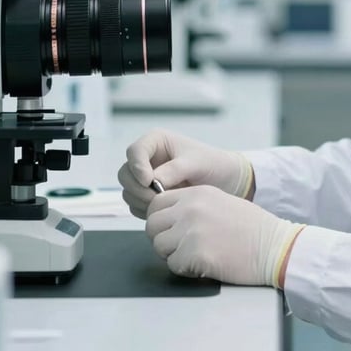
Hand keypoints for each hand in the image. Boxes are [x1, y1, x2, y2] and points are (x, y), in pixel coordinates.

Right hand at [117, 130, 253, 218]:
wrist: (225, 180)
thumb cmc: (212, 163)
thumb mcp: (196, 162)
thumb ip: (175, 169)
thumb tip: (153, 181)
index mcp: (156, 142)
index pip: (134, 151)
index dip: (137, 167)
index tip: (149, 182)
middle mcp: (147, 158)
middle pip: (125, 173)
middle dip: (138, 188)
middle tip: (158, 198)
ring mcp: (145, 177)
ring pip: (128, 191)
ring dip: (142, 201)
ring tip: (167, 202)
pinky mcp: (147, 194)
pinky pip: (135, 205)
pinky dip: (144, 210)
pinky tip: (164, 208)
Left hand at [145, 185, 304, 286]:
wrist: (273, 245)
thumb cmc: (251, 227)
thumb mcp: (220, 201)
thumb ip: (192, 204)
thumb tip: (167, 217)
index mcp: (196, 193)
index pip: (156, 203)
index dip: (160, 219)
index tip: (170, 228)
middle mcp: (191, 208)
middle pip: (152, 225)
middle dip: (162, 238)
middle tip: (181, 246)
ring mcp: (192, 230)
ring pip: (159, 246)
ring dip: (173, 255)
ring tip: (196, 254)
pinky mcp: (196, 253)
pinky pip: (173, 265)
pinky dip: (185, 269)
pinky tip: (205, 263)